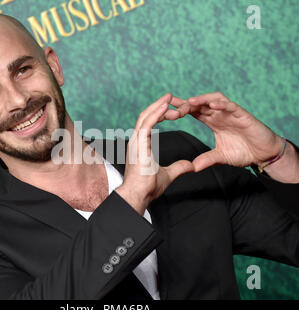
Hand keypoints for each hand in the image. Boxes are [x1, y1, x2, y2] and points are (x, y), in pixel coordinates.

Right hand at [116, 94, 194, 214]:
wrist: (139, 195)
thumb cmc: (148, 187)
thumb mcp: (169, 174)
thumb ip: (179, 167)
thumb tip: (190, 165)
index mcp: (141, 145)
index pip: (149, 123)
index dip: (160, 114)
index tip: (172, 110)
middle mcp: (136, 140)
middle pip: (146, 116)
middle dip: (160, 106)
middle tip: (173, 99)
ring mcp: (136, 141)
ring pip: (145, 116)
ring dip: (158, 106)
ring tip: (169, 97)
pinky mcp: (138, 144)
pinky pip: (147, 123)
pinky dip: (156, 113)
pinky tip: (165, 106)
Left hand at [168, 92, 284, 171]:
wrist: (264, 154)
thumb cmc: (244, 152)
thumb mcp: (221, 157)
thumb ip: (207, 159)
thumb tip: (193, 167)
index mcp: (213, 121)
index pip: (194, 112)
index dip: (180, 110)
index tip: (166, 111)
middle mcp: (220, 114)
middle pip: (200, 104)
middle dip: (186, 104)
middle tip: (172, 106)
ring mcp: (231, 113)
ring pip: (214, 100)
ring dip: (201, 100)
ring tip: (189, 102)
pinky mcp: (243, 115)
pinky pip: (231, 106)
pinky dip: (222, 104)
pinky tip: (212, 105)